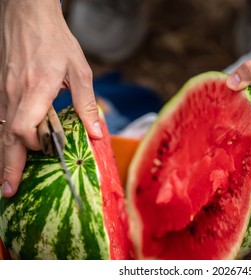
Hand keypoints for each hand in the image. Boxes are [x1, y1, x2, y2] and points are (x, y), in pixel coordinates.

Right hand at [0, 0, 101, 196]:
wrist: (28, 15)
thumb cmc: (57, 41)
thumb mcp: (79, 70)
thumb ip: (86, 103)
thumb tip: (96, 133)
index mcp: (36, 88)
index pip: (24, 126)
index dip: (34, 145)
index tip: (47, 152)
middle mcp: (15, 93)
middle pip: (6, 136)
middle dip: (8, 166)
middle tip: (8, 192)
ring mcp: (4, 90)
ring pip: (0, 130)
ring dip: (4, 156)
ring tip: (6, 180)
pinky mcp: (2, 88)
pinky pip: (1, 118)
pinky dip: (4, 138)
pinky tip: (9, 150)